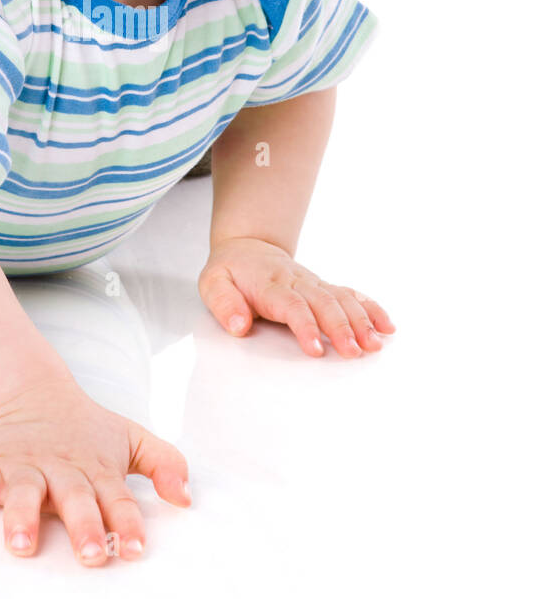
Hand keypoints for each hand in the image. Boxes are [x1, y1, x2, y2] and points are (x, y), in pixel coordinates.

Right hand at [0, 376, 190, 564]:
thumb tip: (187, 499)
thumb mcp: (130, 439)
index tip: (137, 549)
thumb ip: (164, 464)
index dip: (128, 522)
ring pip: (23, 493)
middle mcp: (62, 469)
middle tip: (90, 555)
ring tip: (21, 546)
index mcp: (97, 468)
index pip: (118, 498)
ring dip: (21, 518)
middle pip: (75, 498)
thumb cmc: (86, 429)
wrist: (28, 392)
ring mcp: (25, 467)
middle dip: (83, 526)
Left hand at [198, 236, 394, 357]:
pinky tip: (387, 326)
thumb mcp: (212, 283)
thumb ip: (223, 303)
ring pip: (342, 298)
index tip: (316, 350)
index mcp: (269, 284)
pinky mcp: (323, 286)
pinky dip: (371, 308)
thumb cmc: (230, 270)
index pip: (291, 305)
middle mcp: (297, 282)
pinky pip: (351, 294)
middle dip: (341, 327)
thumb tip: (238, 326)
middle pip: (324, 302)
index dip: (305, 327)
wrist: (247, 246)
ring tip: (375, 344)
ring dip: (361, 320)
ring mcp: (313, 283)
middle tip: (355, 351)